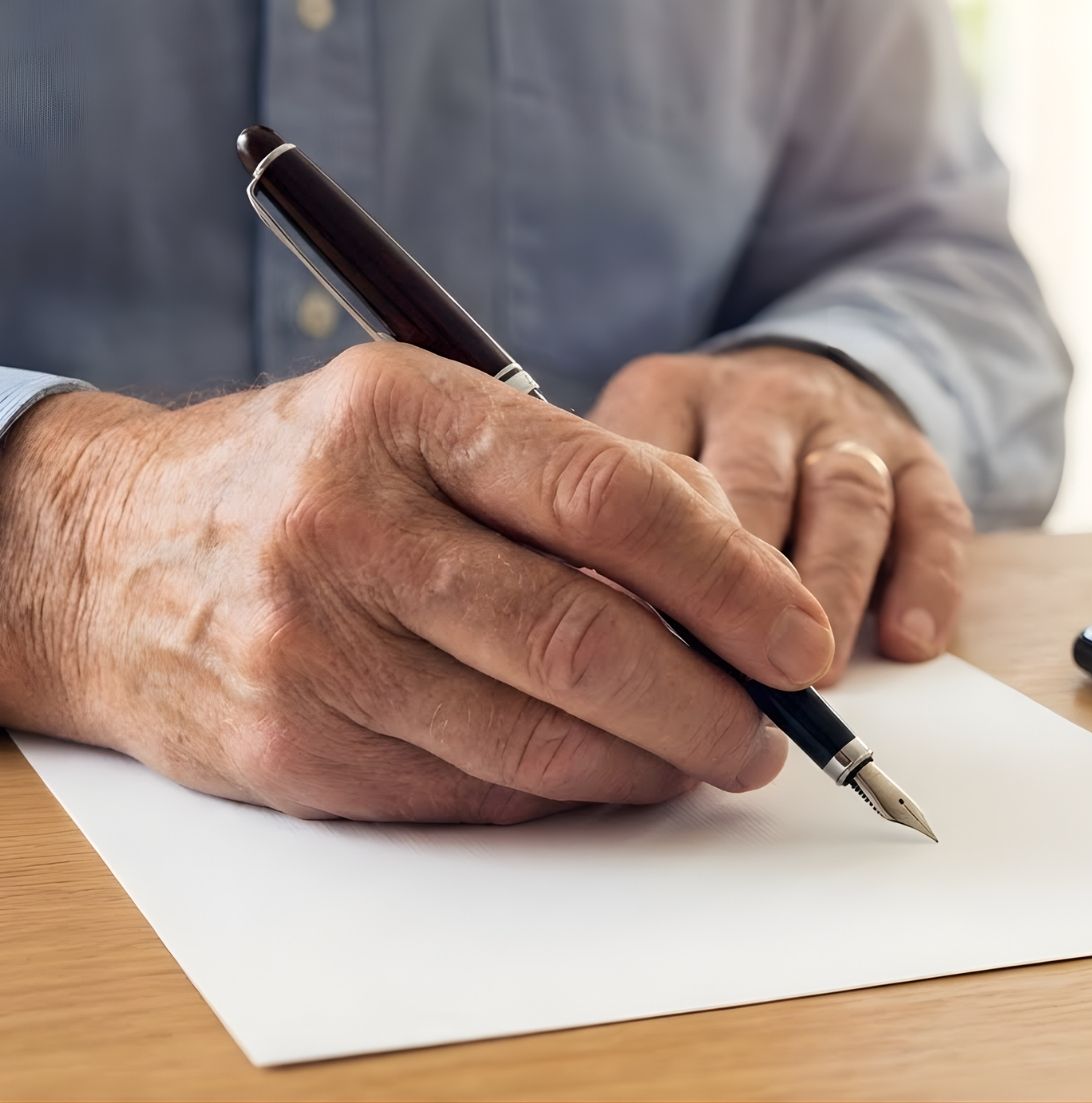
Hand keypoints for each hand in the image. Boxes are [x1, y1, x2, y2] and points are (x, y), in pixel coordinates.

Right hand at [0, 344, 834, 822]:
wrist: (101, 559)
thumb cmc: (314, 476)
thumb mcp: (432, 419)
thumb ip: (582, 473)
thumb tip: (743, 571)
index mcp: (402, 412)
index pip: (608, 499)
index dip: (729, 580)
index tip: (804, 637)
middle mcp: (347, 527)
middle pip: (581, 635)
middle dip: (710, 700)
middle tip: (775, 727)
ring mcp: (310, 648)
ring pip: (534, 738)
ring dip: (651, 762)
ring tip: (709, 754)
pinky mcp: (294, 751)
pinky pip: (472, 793)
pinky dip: (564, 793)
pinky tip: (607, 773)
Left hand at [588, 346, 973, 684]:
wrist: (803, 377)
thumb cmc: (695, 459)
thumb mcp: (627, 463)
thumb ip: (606, 539)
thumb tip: (594, 649)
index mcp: (669, 396)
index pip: (653, 470)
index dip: (648, 565)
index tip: (637, 645)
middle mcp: (760, 402)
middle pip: (756, 485)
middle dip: (748, 586)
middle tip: (738, 676)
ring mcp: (846, 427)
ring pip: (847, 497)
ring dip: (833, 586)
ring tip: (820, 670)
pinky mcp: (919, 457)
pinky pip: (934, 515)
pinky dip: (926, 581)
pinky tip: (907, 641)